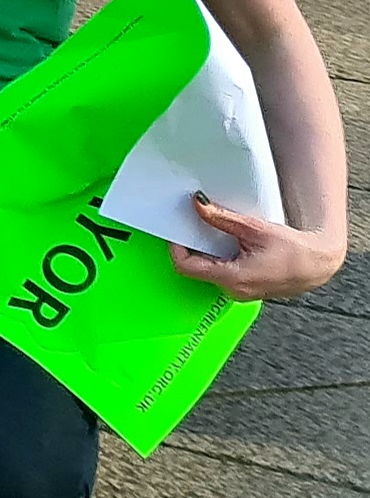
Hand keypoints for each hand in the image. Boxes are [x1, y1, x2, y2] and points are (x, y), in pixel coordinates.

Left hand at [171, 192, 347, 301]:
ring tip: (216, 233)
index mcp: (233, 278)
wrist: (319, 264)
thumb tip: (197, 204)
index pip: (186, 267)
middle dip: (193, 247)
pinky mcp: (247, 290)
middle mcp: (234, 291)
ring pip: (209, 272)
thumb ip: (221, 218)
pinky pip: (223, 275)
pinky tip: (231, 245)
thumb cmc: (294, 250)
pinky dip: (220, 259)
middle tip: (195, 226)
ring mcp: (240, 293)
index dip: (177, 247)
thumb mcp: (254, 229)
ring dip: (207, 253)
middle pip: (196, 269)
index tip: (178, 230)